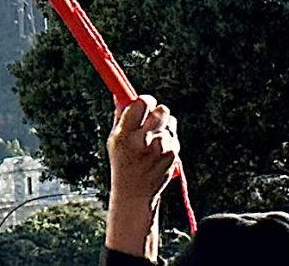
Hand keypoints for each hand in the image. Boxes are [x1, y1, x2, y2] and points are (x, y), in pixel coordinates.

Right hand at [105, 95, 178, 259]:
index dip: (145, 100)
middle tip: (152, 119)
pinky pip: (174, 137)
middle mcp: (143, 140)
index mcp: (125, 134)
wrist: (135, 194)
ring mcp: (159, 149)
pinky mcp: (172, 155)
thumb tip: (119, 93)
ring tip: (153, 142)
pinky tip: (159, 154)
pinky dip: (169, 141)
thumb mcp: (115, 140)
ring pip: (170, 123)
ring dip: (164, 128)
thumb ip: (120, 116)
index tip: (144, 103)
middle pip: (161, 110)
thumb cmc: (123, 162)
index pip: (140, 104)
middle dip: (158, 111)